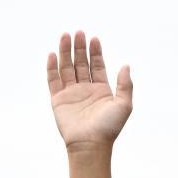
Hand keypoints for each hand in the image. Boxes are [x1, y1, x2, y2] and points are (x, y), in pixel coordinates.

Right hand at [47, 31, 131, 150]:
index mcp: (101, 91)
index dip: (95, 52)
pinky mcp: (58, 100)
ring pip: (67, 68)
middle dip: (80, 48)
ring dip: (66, 52)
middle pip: (81, 63)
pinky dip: (52, 67)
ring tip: (66, 35)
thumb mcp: (124, 105)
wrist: (91, 144)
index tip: (94, 38)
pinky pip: (53, 80)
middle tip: (79, 32)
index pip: (97, 66)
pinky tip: (53, 54)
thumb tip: (126, 65)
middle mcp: (86, 90)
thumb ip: (125, 85)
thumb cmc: (109, 128)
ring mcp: (71, 94)